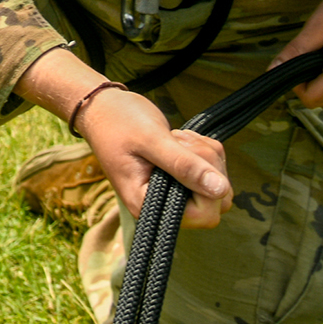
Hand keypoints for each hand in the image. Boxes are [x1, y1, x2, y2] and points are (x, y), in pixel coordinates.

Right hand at [80, 86, 233, 228]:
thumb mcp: (151, 140)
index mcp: (148, 205)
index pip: (203, 215)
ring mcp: (173, 194)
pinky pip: (213, 172)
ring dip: (206, 155)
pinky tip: (180, 139)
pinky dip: (204, 150)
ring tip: (176, 139)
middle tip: (180, 142)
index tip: (183, 154)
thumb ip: (184, 165)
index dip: (205, 186)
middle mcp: (163, 207)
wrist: (102, 108)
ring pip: (218, 186)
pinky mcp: (180, 181)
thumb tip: (220, 189)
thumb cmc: (118, 122)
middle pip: (217, 202)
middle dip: (208, 166)